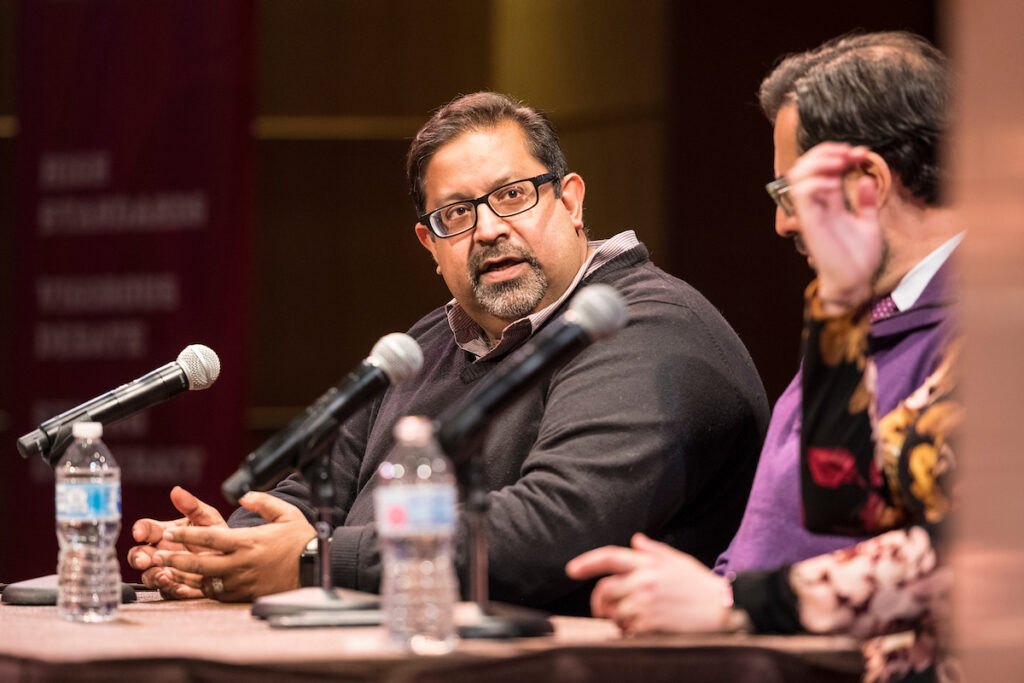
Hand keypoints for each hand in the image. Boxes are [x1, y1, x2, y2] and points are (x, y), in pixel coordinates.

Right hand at [127, 486, 226, 598]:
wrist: (233, 555)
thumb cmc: (215, 533)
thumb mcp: (207, 518)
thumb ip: (192, 506)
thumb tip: (176, 490)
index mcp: (165, 532)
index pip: (146, 529)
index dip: (140, 530)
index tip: (140, 533)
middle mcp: (161, 551)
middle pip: (138, 555)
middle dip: (138, 557)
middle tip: (145, 560)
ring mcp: (166, 569)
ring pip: (149, 575)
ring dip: (154, 576)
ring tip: (165, 576)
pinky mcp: (176, 585)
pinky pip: (168, 591)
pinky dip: (173, 589)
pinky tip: (181, 588)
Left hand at [152, 491, 315, 601]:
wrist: (314, 567)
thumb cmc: (301, 540)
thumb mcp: (286, 513)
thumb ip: (263, 502)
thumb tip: (244, 495)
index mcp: (247, 541)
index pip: (208, 538)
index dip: (185, 536)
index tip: (168, 533)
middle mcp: (241, 563)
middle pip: (199, 563)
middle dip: (175, 559)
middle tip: (157, 555)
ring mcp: (241, 581)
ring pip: (204, 582)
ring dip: (182, 577)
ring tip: (165, 572)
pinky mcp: (244, 594)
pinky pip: (216, 594)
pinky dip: (200, 589)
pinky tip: (190, 585)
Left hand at [566, 533, 731, 633]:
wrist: (724, 608)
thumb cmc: (701, 585)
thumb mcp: (678, 561)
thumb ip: (654, 551)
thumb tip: (635, 540)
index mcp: (649, 563)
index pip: (609, 557)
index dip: (586, 563)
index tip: (570, 570)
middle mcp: (644, 581)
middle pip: (604, 590)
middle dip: (599, 602)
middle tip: (603, 609)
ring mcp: (647, 603)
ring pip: (613, 613)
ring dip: (616, 619)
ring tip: (630, 620)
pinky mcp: (652, 624)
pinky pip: (627, 630)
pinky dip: (628, 632)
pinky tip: (640, 630)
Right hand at [787, 142, 882, 308]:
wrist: (855, 282)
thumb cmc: (860, 258)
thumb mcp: (869, 224)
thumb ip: (866, 202)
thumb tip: (866, 178)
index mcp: (830, 203)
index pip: (822, 168)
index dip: (837, 153)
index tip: (861, 153)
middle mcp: (817, 204)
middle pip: (804, 165)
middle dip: (826, 151)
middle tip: (850, 153)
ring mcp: (812, 212)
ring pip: (798, 175)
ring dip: (818, 162)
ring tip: (840, 163)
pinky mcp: (810, 222)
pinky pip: (803, 194)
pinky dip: (816, 182)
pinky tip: (835, 184)